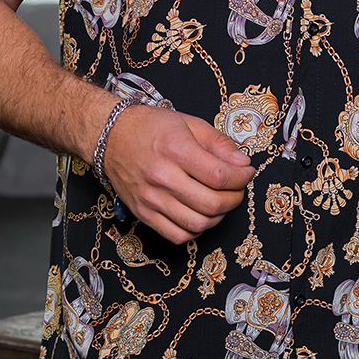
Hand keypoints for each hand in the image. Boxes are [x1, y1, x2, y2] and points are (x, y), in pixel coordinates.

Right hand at [103, 104, 256, 244]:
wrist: (111, 137)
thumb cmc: (150, 127)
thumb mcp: (189, 123)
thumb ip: (219, 143)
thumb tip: (242, 164)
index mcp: (175, 150)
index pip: (219, 176)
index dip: (241, 178)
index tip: (247, 173)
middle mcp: (162, 177)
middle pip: (212, 204)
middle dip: (234, 199)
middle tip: (237, 188)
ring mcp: (151, 199)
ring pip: (197, 224)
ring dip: (218, 216)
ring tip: (220, 201)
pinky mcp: (143, 214)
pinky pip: (177, 236)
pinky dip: (195, 231)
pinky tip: (199, 214)